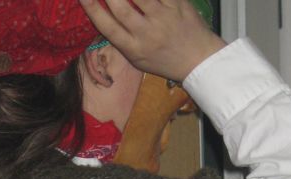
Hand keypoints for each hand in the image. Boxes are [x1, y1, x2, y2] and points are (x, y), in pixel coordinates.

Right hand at [79, 0, 225, 82]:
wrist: (198, 60)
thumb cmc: (165, 60)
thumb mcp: (139, 58)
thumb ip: (122, 37)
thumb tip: (102, 11)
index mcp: (134, 49)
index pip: (107, 27)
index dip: (92, 8)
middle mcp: (147, 34)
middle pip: (119, 6)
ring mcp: (162, 18)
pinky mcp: (177, 4)